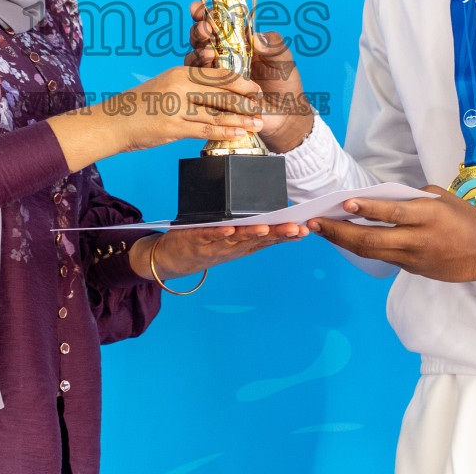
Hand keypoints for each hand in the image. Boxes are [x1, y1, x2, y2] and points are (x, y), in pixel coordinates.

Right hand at [47, 66, 262, 171]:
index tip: (256, 87)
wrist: (113, 123)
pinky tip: (239, 134)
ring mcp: (175, 106)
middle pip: (221, 92)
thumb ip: (188, 88)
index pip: (216, 74)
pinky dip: (225, 131)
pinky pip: (204, 128)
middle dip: (246, 100)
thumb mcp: (165, 87)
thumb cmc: (140, 106)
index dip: (239, 81)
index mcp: (180, 72)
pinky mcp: (172, 126)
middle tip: (263, 106)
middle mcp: (179, 86)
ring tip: (258, 123)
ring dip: (241, 118)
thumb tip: (213, 94)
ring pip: (216, 111)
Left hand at [129, 223, 308, 280]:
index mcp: (241, 245)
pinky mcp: (194, 240)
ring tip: (265, 226)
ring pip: (235, 238)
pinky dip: (218, 232)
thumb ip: (248, 230)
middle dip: (277, 233)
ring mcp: (213, 245)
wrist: (169, 260)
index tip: (305, 229)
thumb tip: (270, 214)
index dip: (286, 236)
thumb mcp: (230, 240)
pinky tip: (229, 228)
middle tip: (296, 228)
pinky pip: (207, 235)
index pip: (267, 240)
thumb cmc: (203, 245)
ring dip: (251, 233)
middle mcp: (231, 247)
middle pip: (256, 239)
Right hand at [186, 1, 313, 152]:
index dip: (205, 13)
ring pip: (195, 59)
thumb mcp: (283, 60)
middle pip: (200, 38)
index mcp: (238, 42)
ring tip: (208, 52)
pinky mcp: (212, 94)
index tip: (199, 8)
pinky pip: (199, 82)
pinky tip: (207, 67)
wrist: (284, 115)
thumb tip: (256, 37)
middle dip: (199, 30)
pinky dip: (199, 73)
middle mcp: (222, 56)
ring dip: (198, 52)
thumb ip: (274, 44)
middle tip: (206, 29)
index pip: (218, 23)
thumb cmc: (285, 84)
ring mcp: (215, 75)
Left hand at [307, 186, 475, 282]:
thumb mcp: (440, 198)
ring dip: (343, 242)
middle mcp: (419, 240)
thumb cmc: (465, 218)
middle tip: (315, 223)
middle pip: (372, 239)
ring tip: (322, 231)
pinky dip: (362, 248)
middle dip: (340, 231)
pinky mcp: (413, 270)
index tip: (345, 203)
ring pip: (372, 252)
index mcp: (428, 216)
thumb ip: (410, 198)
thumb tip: (379, 199)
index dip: (368, 209)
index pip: (393, 213)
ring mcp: (414, 258)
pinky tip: (346, 239)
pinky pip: (383, 257)